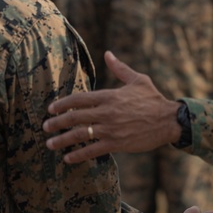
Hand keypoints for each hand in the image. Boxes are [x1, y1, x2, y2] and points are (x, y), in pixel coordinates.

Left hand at [44, 51, 181, 162]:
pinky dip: (79, 155)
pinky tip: (68, 158)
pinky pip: (93, 150)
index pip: (79, 99)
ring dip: (62, 140)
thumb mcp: (137, 80)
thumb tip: (108, 53)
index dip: (62, 104)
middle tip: (44, 127)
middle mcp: (106, 112)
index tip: (51, 109)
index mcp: (109, 96)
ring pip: (80, 135)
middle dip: (57, 123)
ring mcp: (110, 129)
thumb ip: (119, 68)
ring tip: (50, 144)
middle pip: (74, 117)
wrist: (168, 120)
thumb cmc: (153, 99)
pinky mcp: (117, 143)